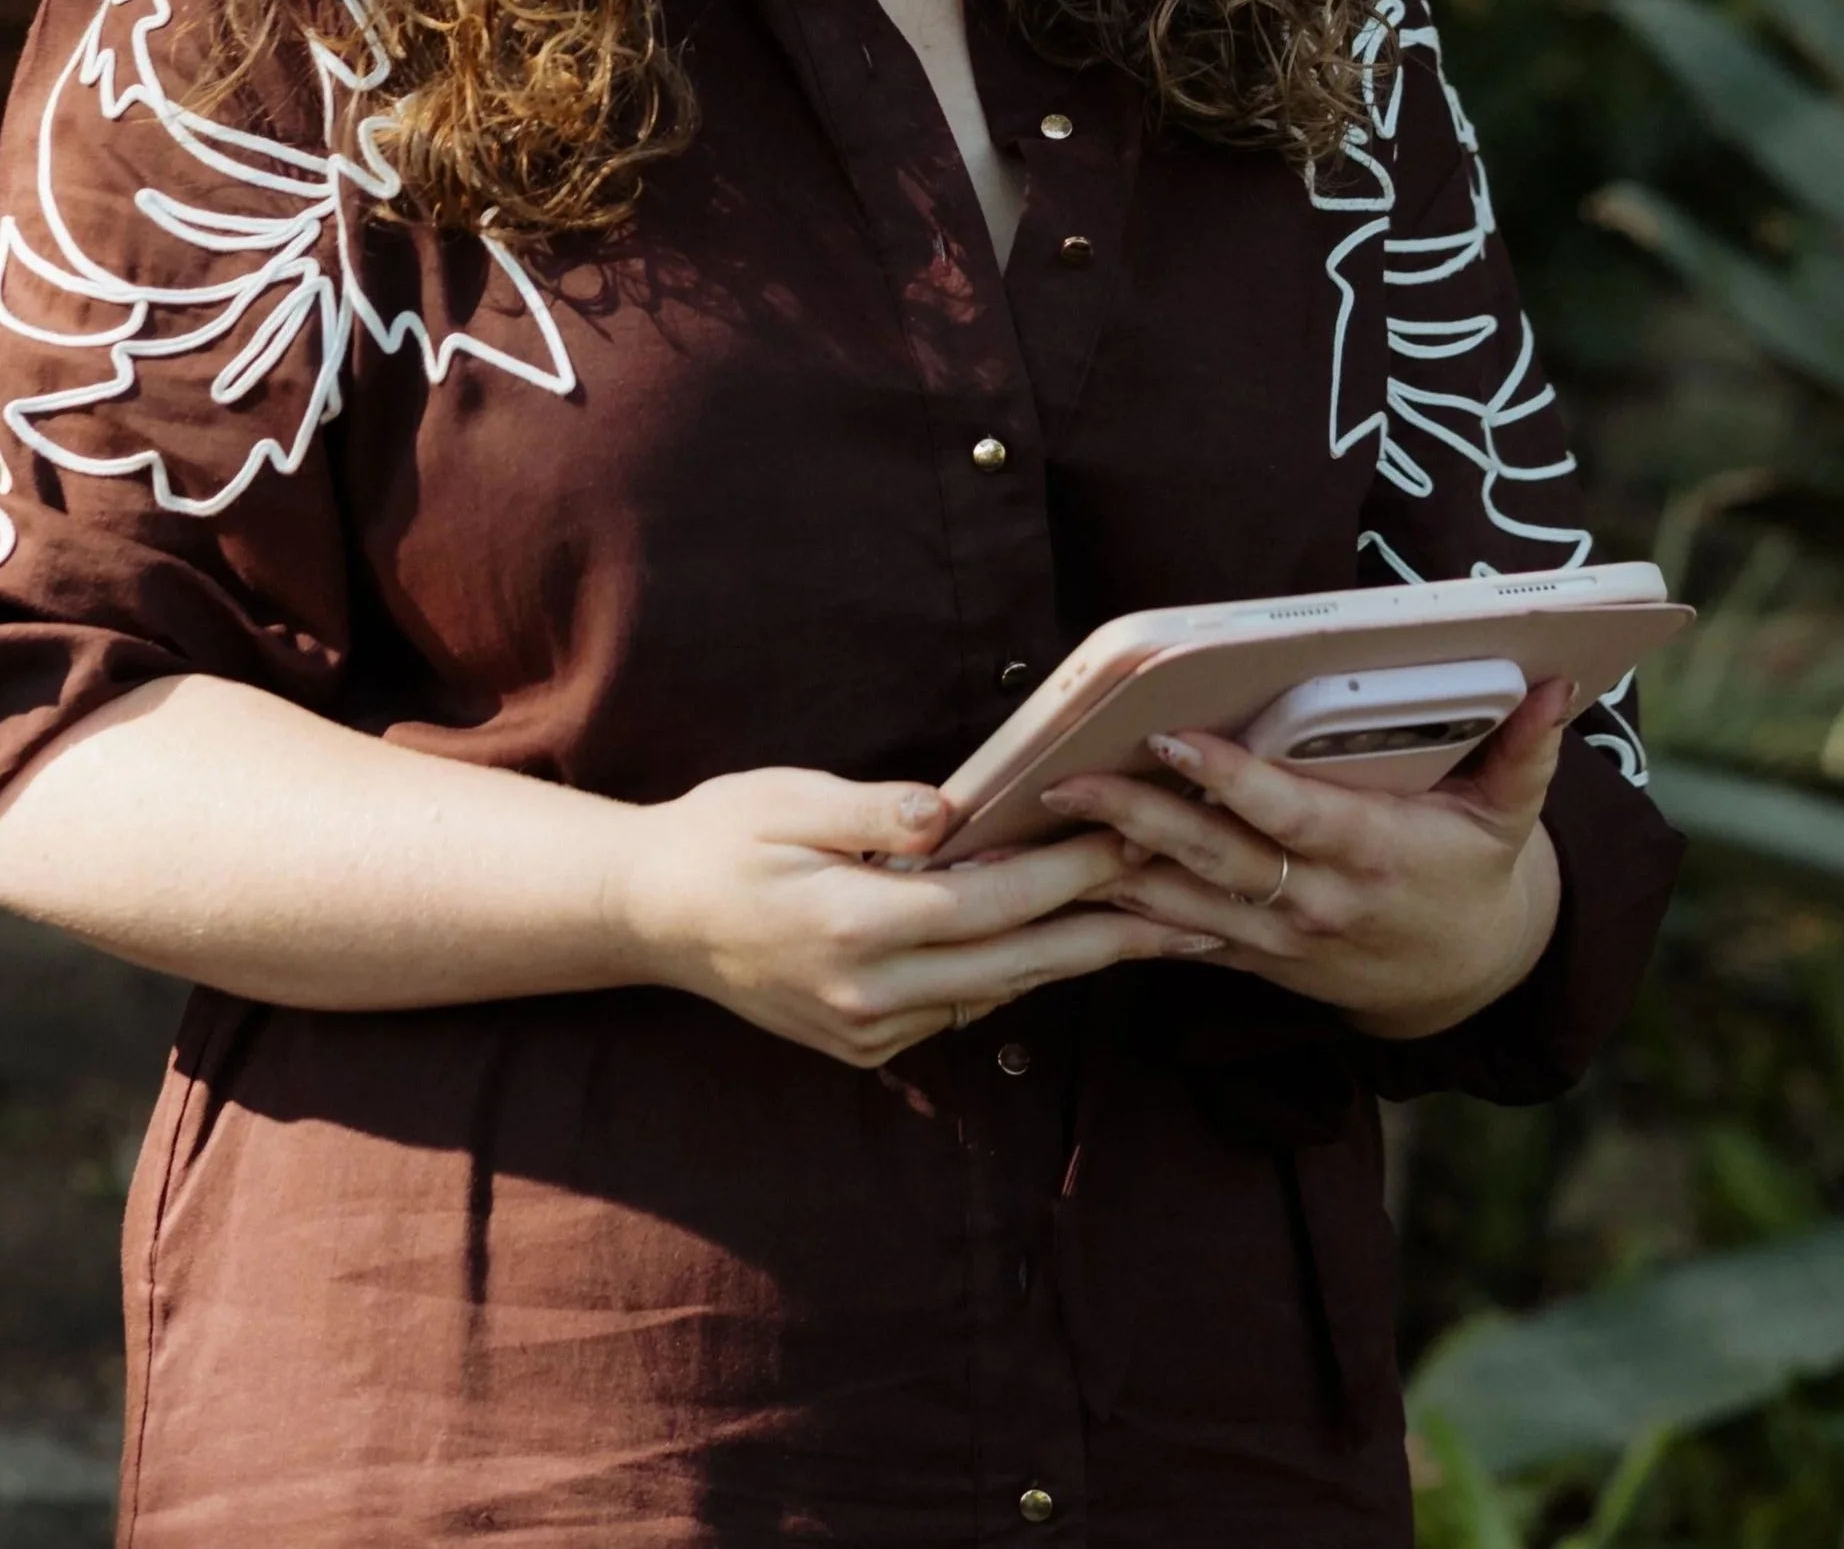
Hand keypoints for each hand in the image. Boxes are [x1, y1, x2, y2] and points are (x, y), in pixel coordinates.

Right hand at [617, 767, 1226, 1067]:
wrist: (646, 916)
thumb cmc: (716, 837)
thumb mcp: (785, 799)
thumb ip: (872, 809)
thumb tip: (951, 812)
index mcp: (853, 926)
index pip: (992, 902)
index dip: (1069, 871)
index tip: (1133, 839)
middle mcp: (869, 995)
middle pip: (1018, 965)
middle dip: (1112, 936)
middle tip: (1197, 914)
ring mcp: (867, 1031)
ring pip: (997, 992)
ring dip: (1074, 959)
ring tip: (1154, 927)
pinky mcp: (863, 1044)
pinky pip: (962, 1008)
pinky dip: (1014, 973)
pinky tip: (1060, 944)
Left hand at [1040, 679, 1574, 1038]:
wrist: (1467, 981)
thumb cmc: (1476, 875)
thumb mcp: (1511, 817)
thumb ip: (1525, 750)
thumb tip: (1555, 683)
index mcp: (1369, 854)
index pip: (1287, 813)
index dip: (1230, 779)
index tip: (1173, 737)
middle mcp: (1312, 902)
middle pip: (1211, 855)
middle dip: (1134, 813)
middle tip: (1068, 773)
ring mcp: (1274, 938)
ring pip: (1175, 900)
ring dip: (1104, 864)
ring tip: (1038, 824)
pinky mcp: (1249, 956)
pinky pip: (1172, 934)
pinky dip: (1116, 906)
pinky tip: (1058, 876)